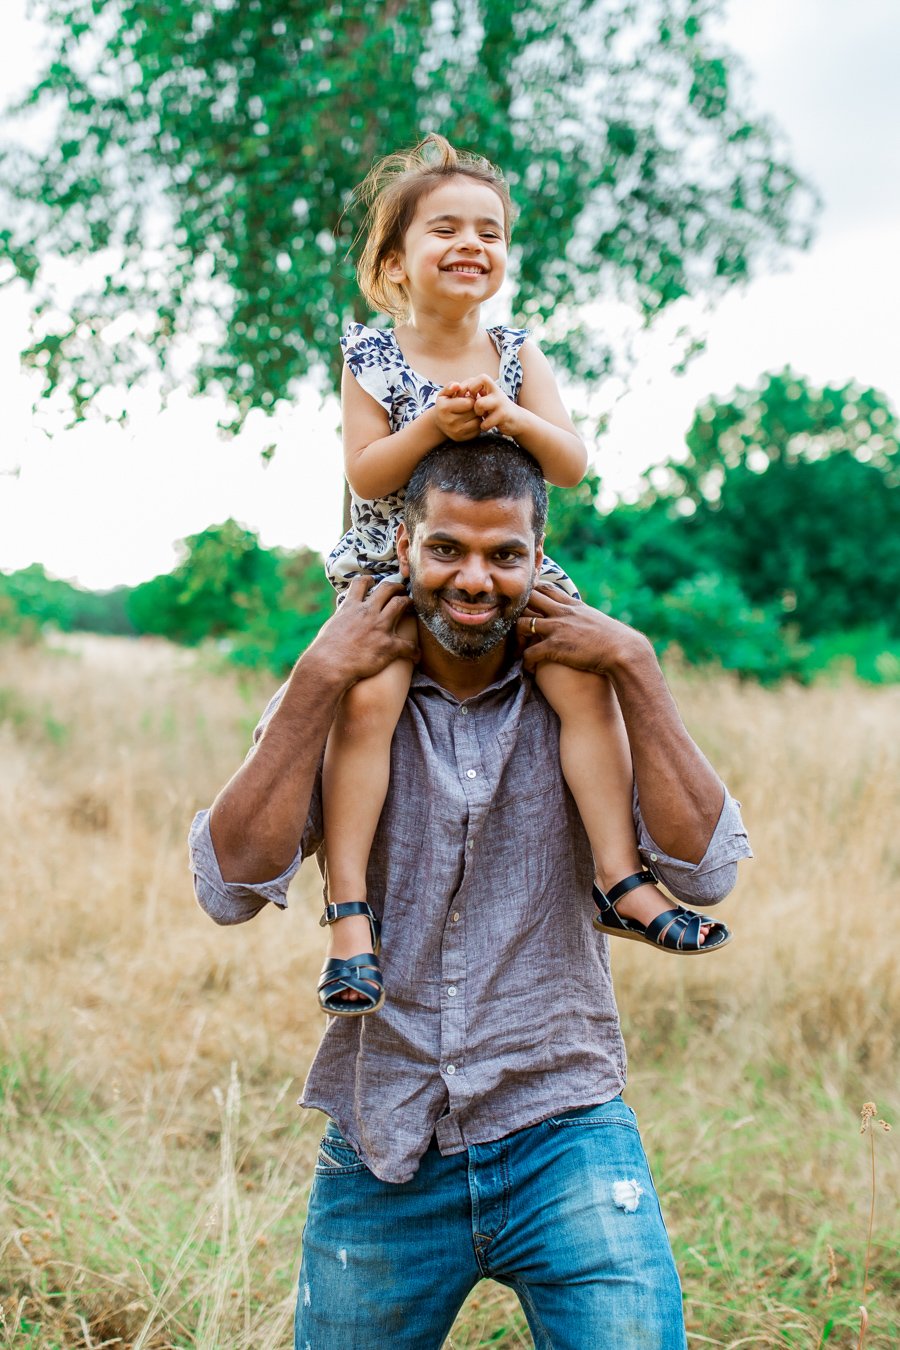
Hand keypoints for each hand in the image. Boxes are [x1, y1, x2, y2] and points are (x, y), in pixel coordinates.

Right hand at [303, 577, 418, 687]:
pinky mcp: (388, 645)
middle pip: (387, 589)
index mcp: (351, 607)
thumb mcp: (330, 626)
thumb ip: (341, 619)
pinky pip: (408, 645)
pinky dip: (413, 651)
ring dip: (408, 603)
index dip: (369, 580)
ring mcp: (380, 627)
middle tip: (401, 589)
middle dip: (396, 587)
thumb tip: (341, 620)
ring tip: (411, 605)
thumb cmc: (324, 650)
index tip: (373, 580)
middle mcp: (367, 612)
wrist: (329, 665)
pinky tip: (416, 656)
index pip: (360, 584)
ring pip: (400, 604)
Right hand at [435, 384, 481, 440]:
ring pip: (478, 422)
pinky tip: (471, 421)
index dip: (471, 398)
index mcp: (444, 408)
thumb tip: (457, 385)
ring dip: (477, 416)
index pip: (469, 403)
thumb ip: (450, 387)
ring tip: (471, 413)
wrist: (439, 423)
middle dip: (475, 407)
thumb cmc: (444, 405)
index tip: (468, 398)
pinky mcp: (462, 439)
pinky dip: (477, 425)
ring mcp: (456, 432)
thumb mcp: (443, 394)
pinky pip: (477, 431)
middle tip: (471, 406)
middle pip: (474, 412)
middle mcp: (450, 422)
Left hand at [462, 374, 521, 436]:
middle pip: (472, 391)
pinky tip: (487, 425)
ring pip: (479, 404)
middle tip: (475, 409)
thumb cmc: (495, 408)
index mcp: (489, 385)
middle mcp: (495, 390)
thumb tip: (456, 391)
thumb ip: (472, 392)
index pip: (471, 380)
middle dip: (469, 402)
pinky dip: (484, 426)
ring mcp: (500, 402)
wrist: (516, 419)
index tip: (465, 399)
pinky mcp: (504, 414)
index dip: (465, 390)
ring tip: (481, 416)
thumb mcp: (485, 397)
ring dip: (477, 413)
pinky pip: (485, 421)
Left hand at [517, 583, 651, 675]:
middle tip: (516, 625)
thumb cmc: (616, 641)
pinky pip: (529, 653)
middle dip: (518, 610)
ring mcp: (558, 629)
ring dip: (517, 637)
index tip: (525, 603)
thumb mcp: (598, 622)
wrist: (624, 651)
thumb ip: (585, 618)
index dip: (532, 593)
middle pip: (529, 599)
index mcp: (573, 606)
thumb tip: (585, 621)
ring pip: (523, 624)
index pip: (545, 589)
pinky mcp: (555, 647)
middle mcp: (562, 613)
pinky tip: (530, 669)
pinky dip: (526, 662)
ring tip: (520, 648)